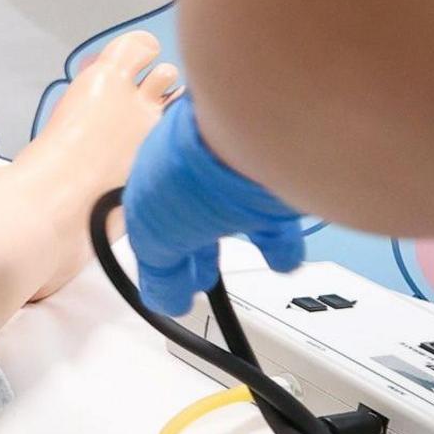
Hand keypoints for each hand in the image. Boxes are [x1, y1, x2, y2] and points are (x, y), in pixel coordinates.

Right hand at [122, 95, 309, 313]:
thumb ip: (159, 271)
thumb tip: (162, 299)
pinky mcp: (279, 177)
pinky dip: (278, 241)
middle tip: (199, 276)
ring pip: (235, 211)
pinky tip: (283, 260)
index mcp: (154, 169)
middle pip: (193, 214)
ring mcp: (240, 168)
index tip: (166, 279)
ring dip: (238, 240)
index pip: (151, 217)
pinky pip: (277, 214)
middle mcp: (194, 163)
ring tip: (245, 268)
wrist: (257, 133)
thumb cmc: (191, 168)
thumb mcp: (155, 234)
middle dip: (195, 247)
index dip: (158, 252)